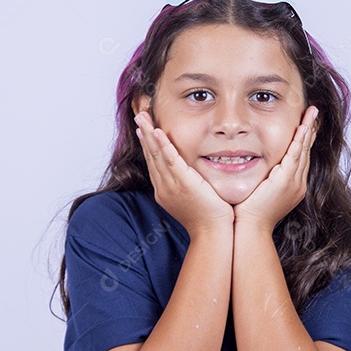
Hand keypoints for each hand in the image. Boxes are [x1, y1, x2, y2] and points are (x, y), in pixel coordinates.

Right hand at [135, 111, 234, 234]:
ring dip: (149, 134)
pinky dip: (162, 145)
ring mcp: (171, 185)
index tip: (144, 129)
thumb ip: (190, 185)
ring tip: (143, 118)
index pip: (154, 163)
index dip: (148, 145)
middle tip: (139, 116)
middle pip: (151, 156)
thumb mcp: (194, 199)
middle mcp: (164, 187)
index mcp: (165, 191)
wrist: (212, 233)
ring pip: (156, 155)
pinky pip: (170, 160)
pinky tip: (157, 132)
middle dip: (144, 135)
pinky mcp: (183, 183)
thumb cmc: (209, 219)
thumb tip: (193, 176)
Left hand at [233, 106, 318, 232]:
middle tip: (313, 112)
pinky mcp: (285, 181)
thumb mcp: (257, 192)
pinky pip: (295, 156)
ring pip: (303, 150)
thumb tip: (250, 164)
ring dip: (308, 130)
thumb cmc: (248, 215)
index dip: (304, 139)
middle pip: (306, 151)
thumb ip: (260, 178)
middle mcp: (297, 184)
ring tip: (312, 112)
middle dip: (310, 130)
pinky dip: (300, 141)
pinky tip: (303, 127)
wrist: (250, 230)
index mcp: (292, 186)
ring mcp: (293, 183)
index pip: (300, 157)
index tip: (306, 124)